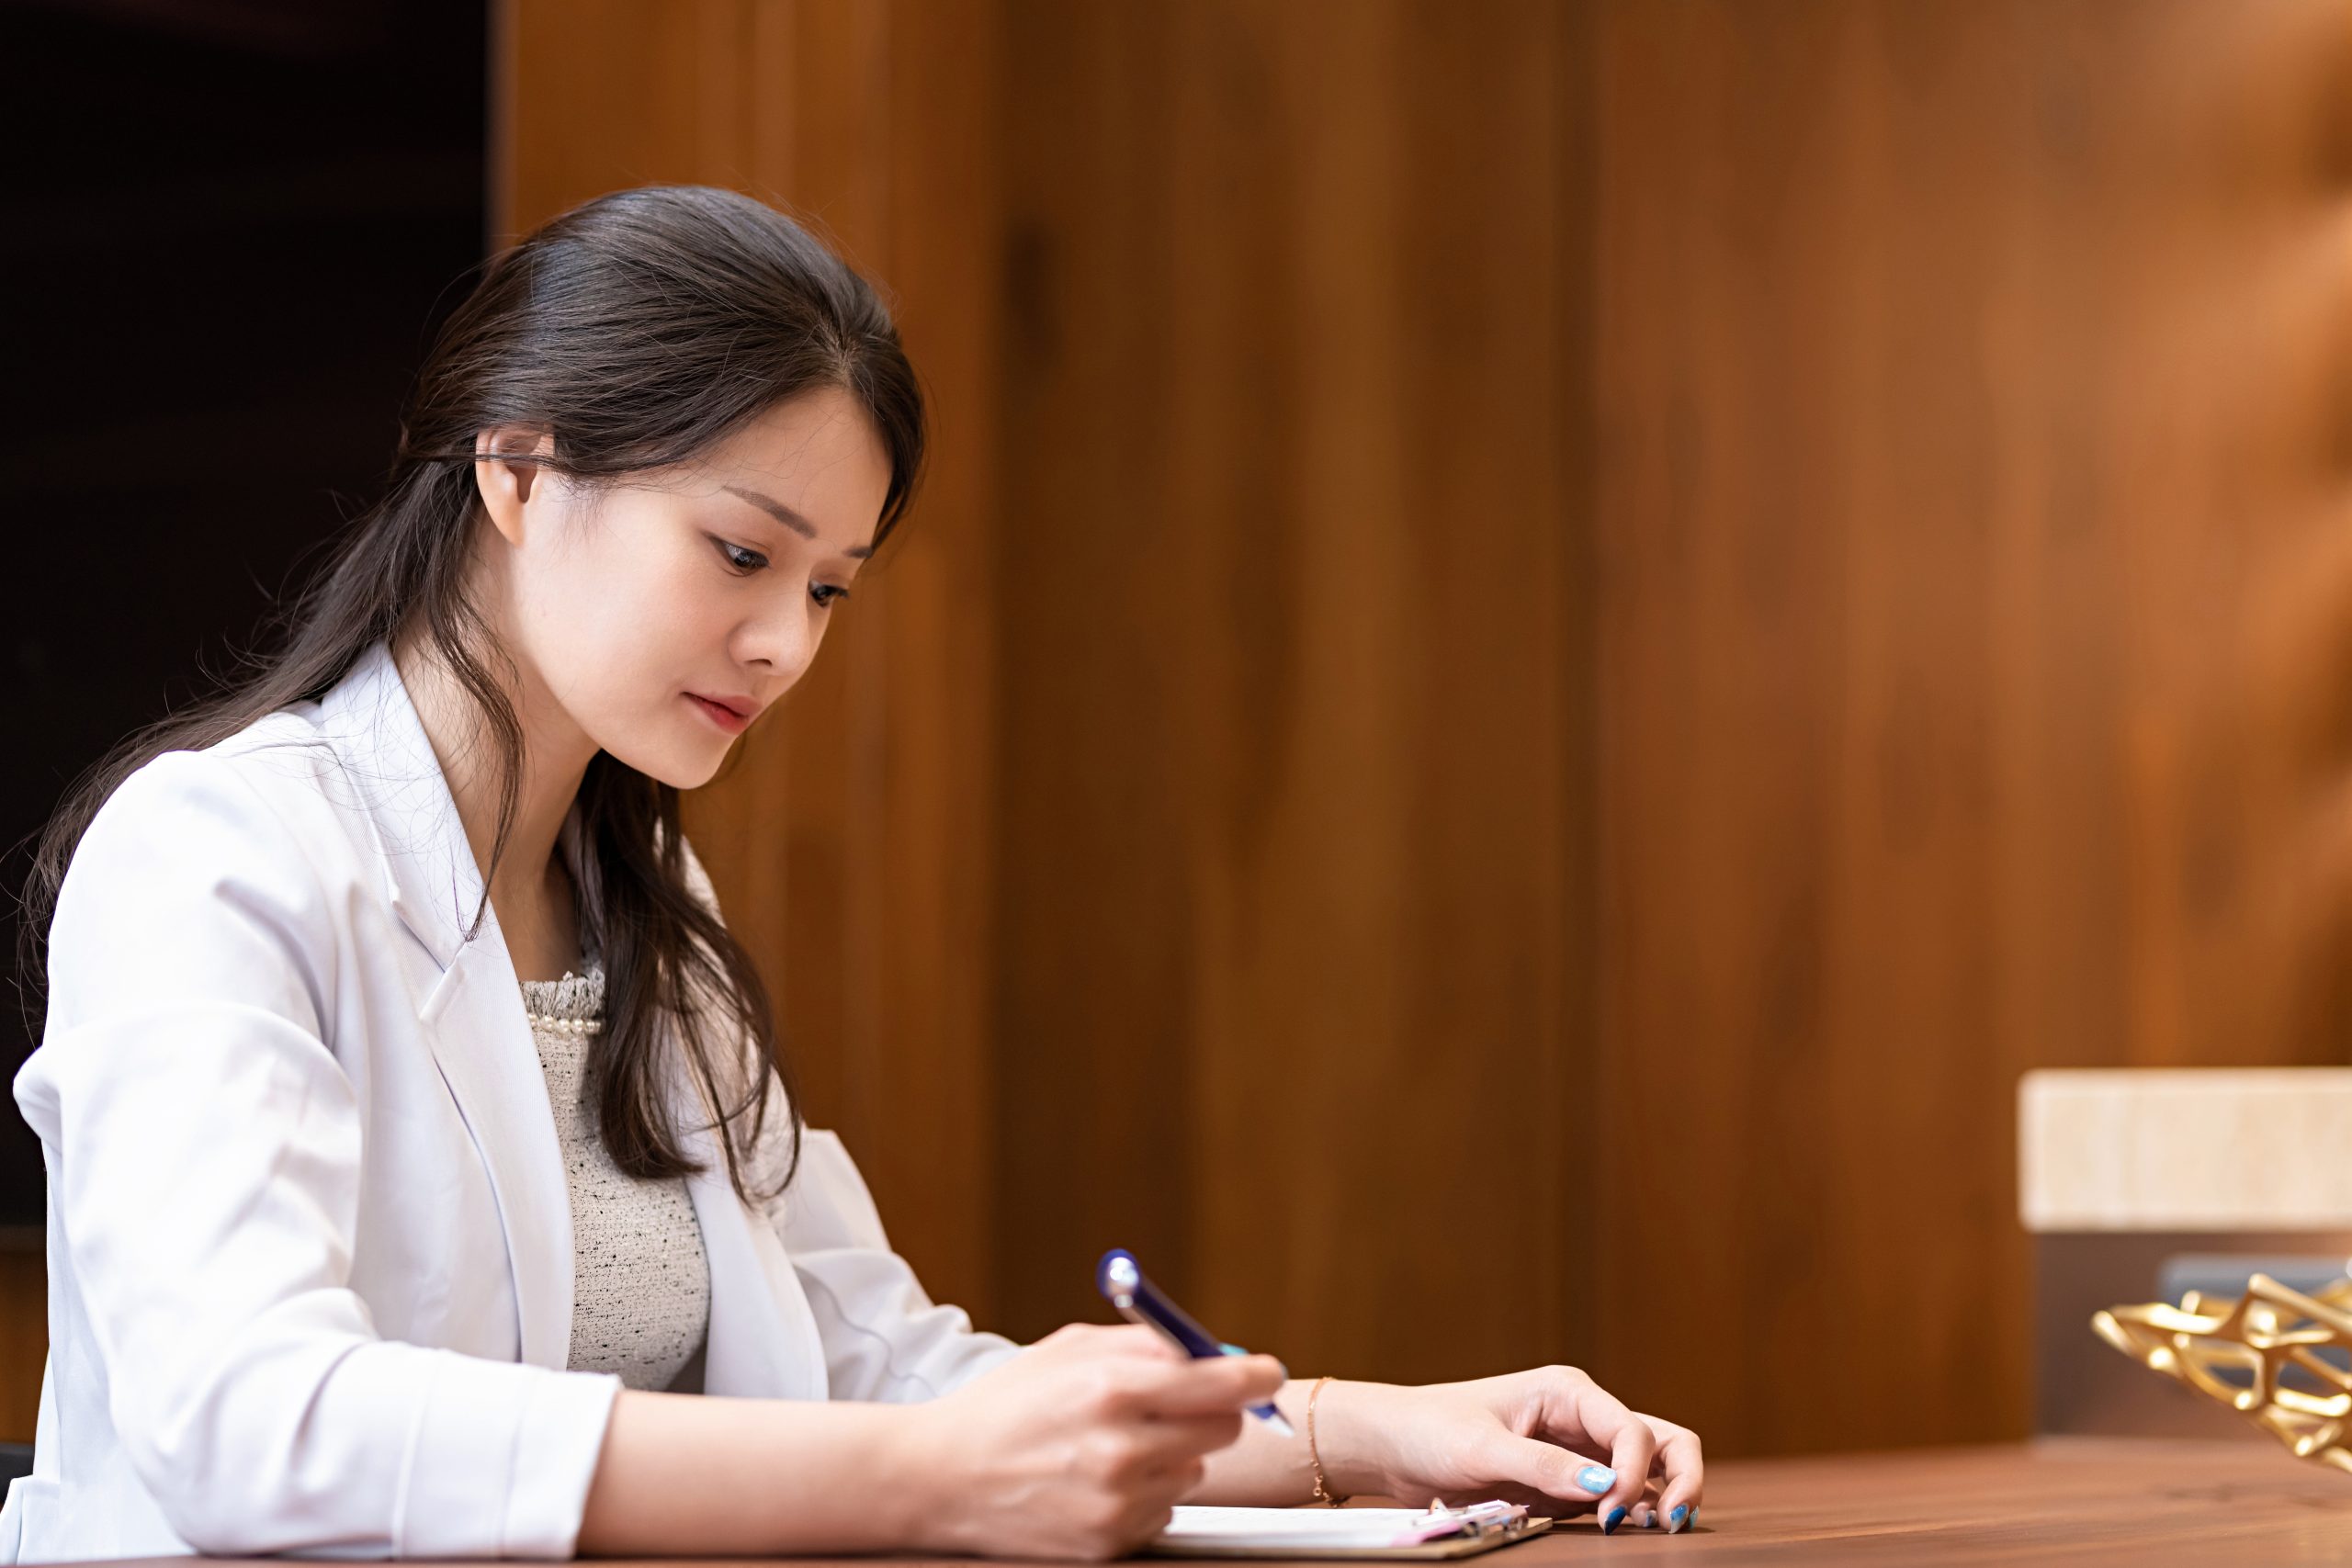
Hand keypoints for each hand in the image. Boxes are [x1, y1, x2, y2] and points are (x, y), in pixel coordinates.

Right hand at [904, 1322, 1286, 1560]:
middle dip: (1212, 1412)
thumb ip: (1148, 1344)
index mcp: (1113, 1389)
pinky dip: (1145, 1496)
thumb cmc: (1008, 1404)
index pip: (1223, 1385)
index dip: (1255, 1377)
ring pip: (1193, 1471)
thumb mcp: (1071, 1349)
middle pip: (1224, 1431)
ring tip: (1113, 1446)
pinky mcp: (1107, 1543)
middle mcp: (1120, 1449)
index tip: (1265, 1374)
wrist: (940, 1477)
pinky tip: (1096, 1482)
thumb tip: (1218, 1352)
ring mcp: (1115, 1504)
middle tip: (1181, 1404)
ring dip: (1171, 1455)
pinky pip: (1163, 1512)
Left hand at [1315, 1367, 1702, 1534]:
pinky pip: (1615, 1494)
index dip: (1636, 1472)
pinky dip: (1632, 1510)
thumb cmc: (1429, 1431)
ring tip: (1661, 1529)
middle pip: (1661, 1439)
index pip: (1630, 1429)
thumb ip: (1544, 1467)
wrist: (1392, 1446)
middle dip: (1681, 1476)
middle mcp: (1582, 1417)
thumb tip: (1606, 1485)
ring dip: (1663, 1494)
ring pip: (1649, 1467)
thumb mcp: (1482, 1450)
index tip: (1612, 1512)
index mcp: (1568, 1391)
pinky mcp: (1566, 1482)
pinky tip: (1625, 1530)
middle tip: (1676, 1521)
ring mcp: (1578, 1450)